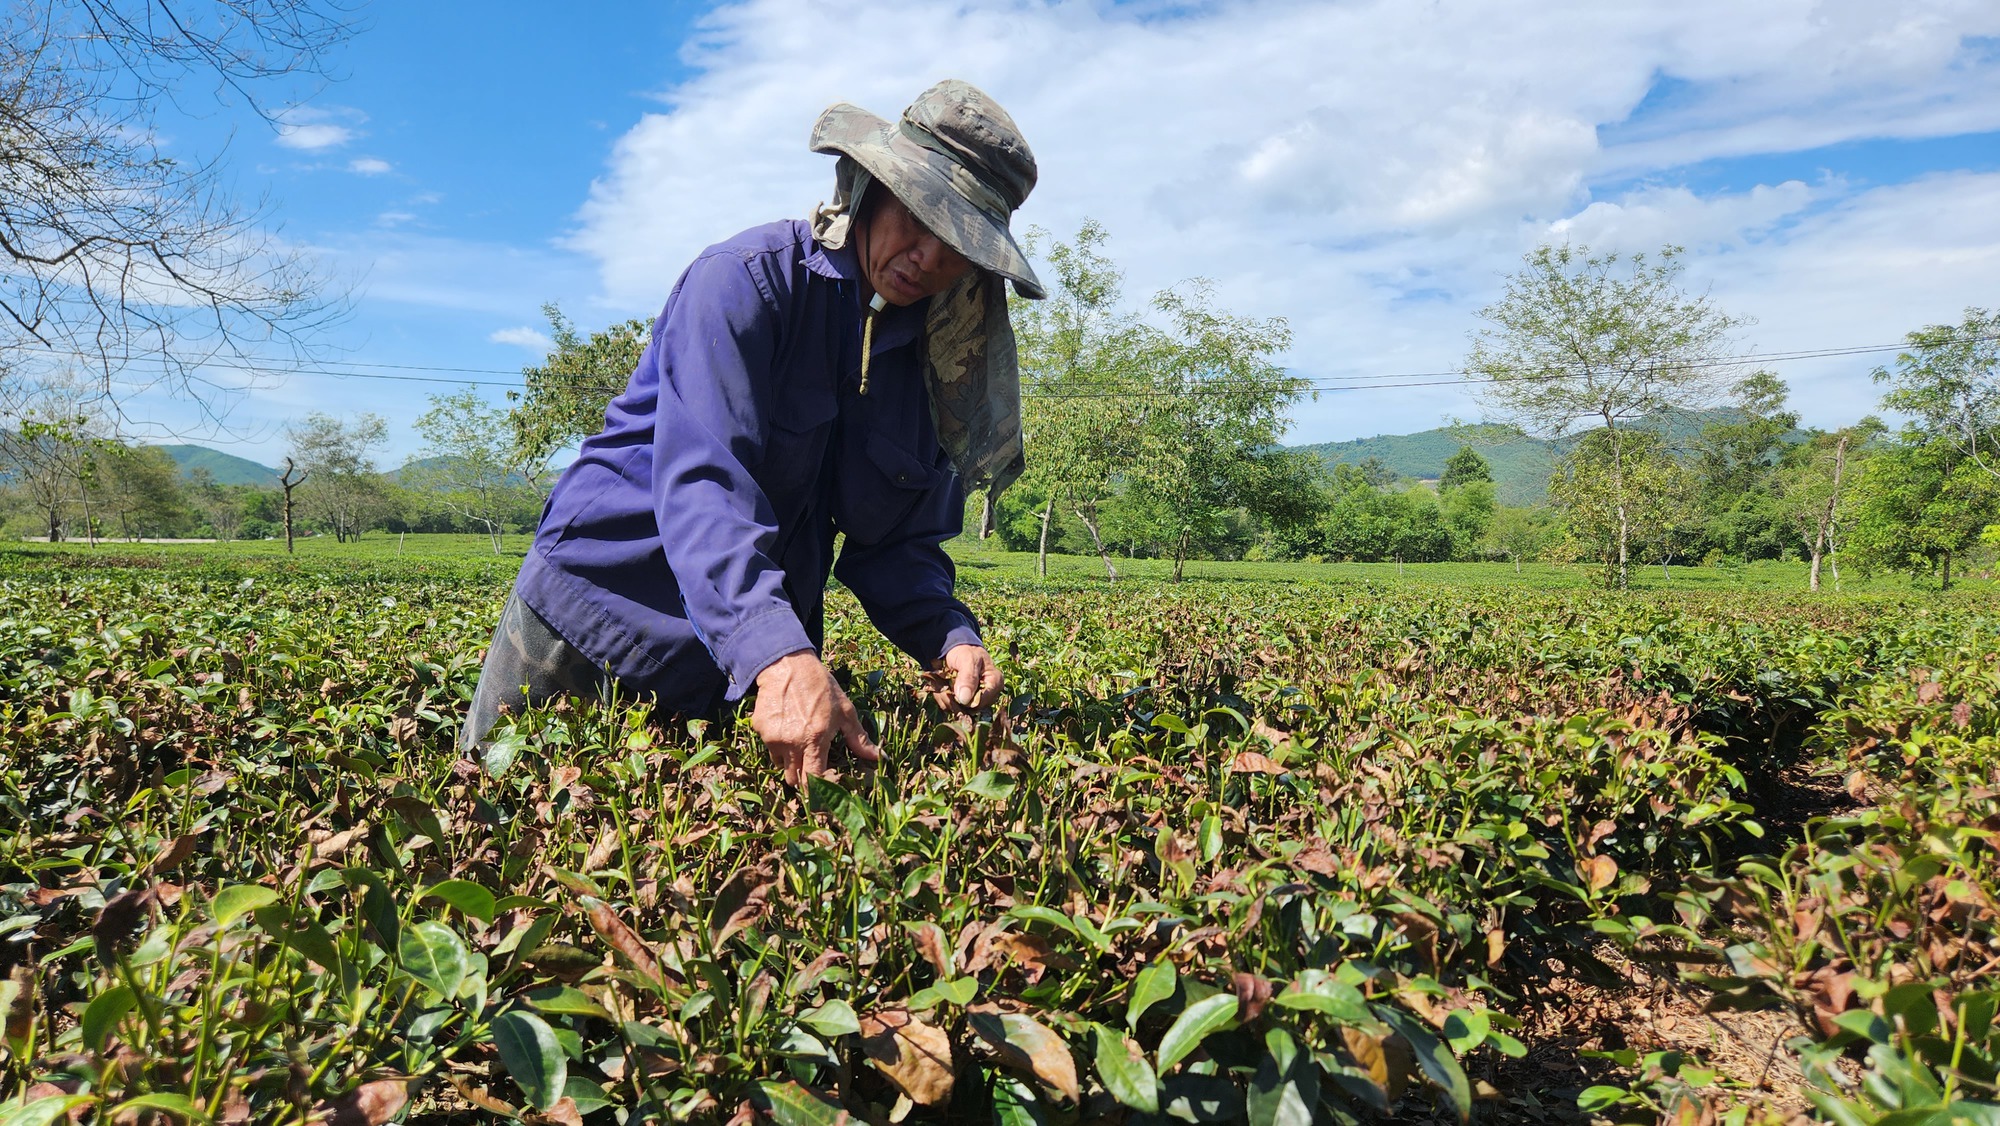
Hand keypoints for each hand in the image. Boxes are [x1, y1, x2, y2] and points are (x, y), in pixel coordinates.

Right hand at [751, 651, 880, 785]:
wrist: (787, 665)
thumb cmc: (821, 687)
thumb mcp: (845, 711)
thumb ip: (859, 739)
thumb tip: (880, 758)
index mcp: (815, 739)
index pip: (812, 780)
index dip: (816, 791)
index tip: (822, 793)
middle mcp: (791, 742)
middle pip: (793, 779)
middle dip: (803, 778)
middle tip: (812, 766)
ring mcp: (772, 737)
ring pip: (780, 764)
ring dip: (790, 761)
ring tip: (799, 741)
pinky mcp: (759, 729)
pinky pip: (769, 747)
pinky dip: (778, 744)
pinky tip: (787, 726)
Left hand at [932, 643, 1002, 712]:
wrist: (955, 650)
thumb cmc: (965, 652)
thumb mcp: (967, 659)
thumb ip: (968, 677)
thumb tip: (965, 700)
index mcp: (995, 683)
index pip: (982, 700)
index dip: (967, 698)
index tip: (954, 686)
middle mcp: (988, 695)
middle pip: (971, 709)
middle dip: (954, 698)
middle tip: (946, 683)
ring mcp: (976, 701)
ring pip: (959, 710)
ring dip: (947, 698)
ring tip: (944, 683)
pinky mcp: (964, 703)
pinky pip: (952, 708)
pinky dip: (943, 699)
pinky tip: (943, 688)